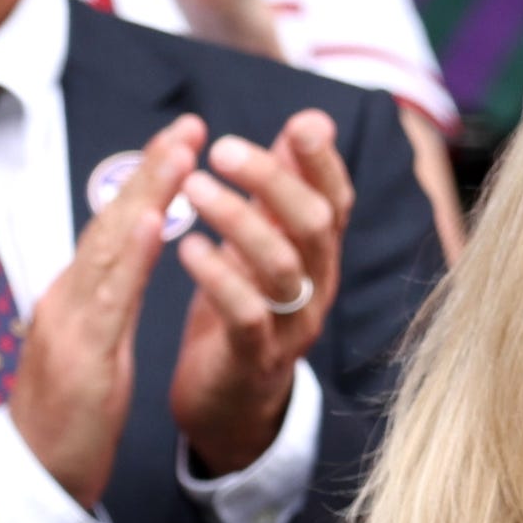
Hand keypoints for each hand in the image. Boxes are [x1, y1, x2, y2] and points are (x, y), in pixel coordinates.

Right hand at [12, 117, 206, 507]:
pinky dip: (131, 253)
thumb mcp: (92, 353)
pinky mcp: (79, 355)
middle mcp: (65, 301)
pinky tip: (153, 220)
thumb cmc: (63, 422)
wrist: (31, 477)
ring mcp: (68, 324)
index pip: (113, 232)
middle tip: (186, 125)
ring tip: (178, 152)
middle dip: (150, 171)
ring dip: (145, 194)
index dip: (145, 184)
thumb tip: (127, 266)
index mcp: (72, 301)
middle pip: (109, 224)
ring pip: (109, 247)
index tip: (179, 143)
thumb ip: (106, 306)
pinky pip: (110, 296)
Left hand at [170, 111, 353, 474]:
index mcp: (316, 254)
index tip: (302, 122)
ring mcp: (290, 325)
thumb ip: (280, 189)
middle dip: (272, 180)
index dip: (323, 162)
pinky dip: (219, 278)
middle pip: (312, 224)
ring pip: (281, 265)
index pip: (334, 199)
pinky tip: (188, 248)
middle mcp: (315, 285)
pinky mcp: (255, 358)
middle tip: (222, 148)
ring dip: (237, 220)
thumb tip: (308, 122)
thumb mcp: (262, 242)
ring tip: (193, 188)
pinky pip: (246, 314)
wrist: (227, 400)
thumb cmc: (241, 307)